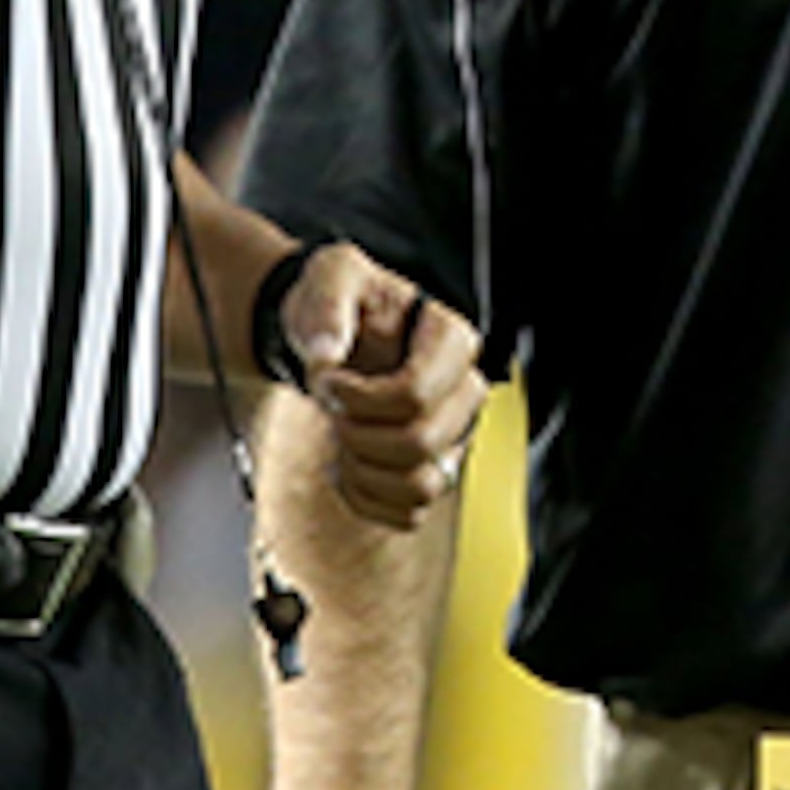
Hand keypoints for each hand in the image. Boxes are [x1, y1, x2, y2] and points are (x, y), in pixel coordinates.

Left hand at [273, 245, 484, 527]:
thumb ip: (327, 304)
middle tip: (333, 411)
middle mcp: (463, 391)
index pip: (418, 392)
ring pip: (423, 486)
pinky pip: (409, 513)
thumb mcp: (331, 277)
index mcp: (450, 339)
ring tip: (342, 439)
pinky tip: (346, 465)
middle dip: (360, 435)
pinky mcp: (433, 470)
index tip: (329, 381)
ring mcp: (453, 435)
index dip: (363, 398)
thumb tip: (326, 352)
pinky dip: (366, 498)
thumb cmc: (340, 304)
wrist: (334, 338)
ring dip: (365, 471)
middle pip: (422, 443)